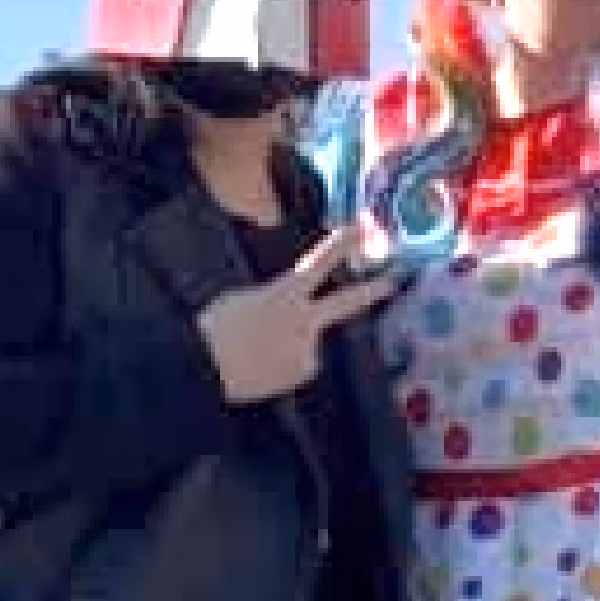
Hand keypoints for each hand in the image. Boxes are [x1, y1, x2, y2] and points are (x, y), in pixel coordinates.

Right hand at [197, 225, 397, 403]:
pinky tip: (261, 367)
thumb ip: (273, 299)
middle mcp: (305, 322)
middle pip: (345, 303)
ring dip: (289, 344)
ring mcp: (307, 350)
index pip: (319, 263)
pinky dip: (284, 364)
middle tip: (393, 281)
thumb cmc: (216, 330)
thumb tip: (287, 307)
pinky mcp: (302, 374)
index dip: (342, 244)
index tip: (362, 227)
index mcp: (284, 295)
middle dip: (371, 290)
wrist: (206, 369)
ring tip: (256, 352)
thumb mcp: (241, 300)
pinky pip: (298, 364)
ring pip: (307, 342)